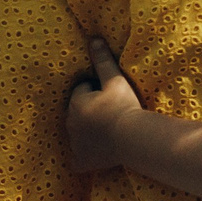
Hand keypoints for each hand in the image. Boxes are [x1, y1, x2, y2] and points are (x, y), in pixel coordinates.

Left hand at [66, 36, 142, 171]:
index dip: (95, 91)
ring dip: (87, 132)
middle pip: (78, 113)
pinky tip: (95, 155)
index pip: (81, 92)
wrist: (132, 138)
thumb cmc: (124, 107)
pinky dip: (84, 158)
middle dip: (89, 111)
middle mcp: (70, 124)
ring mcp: (75, 145)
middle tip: (110, 113)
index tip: (110, 96)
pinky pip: (78, 160)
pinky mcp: (81, 161)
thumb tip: (94, 39)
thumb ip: (103, 60)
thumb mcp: (115, 80)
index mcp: (75, 103)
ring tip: (108, 132)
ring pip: (78, 134)